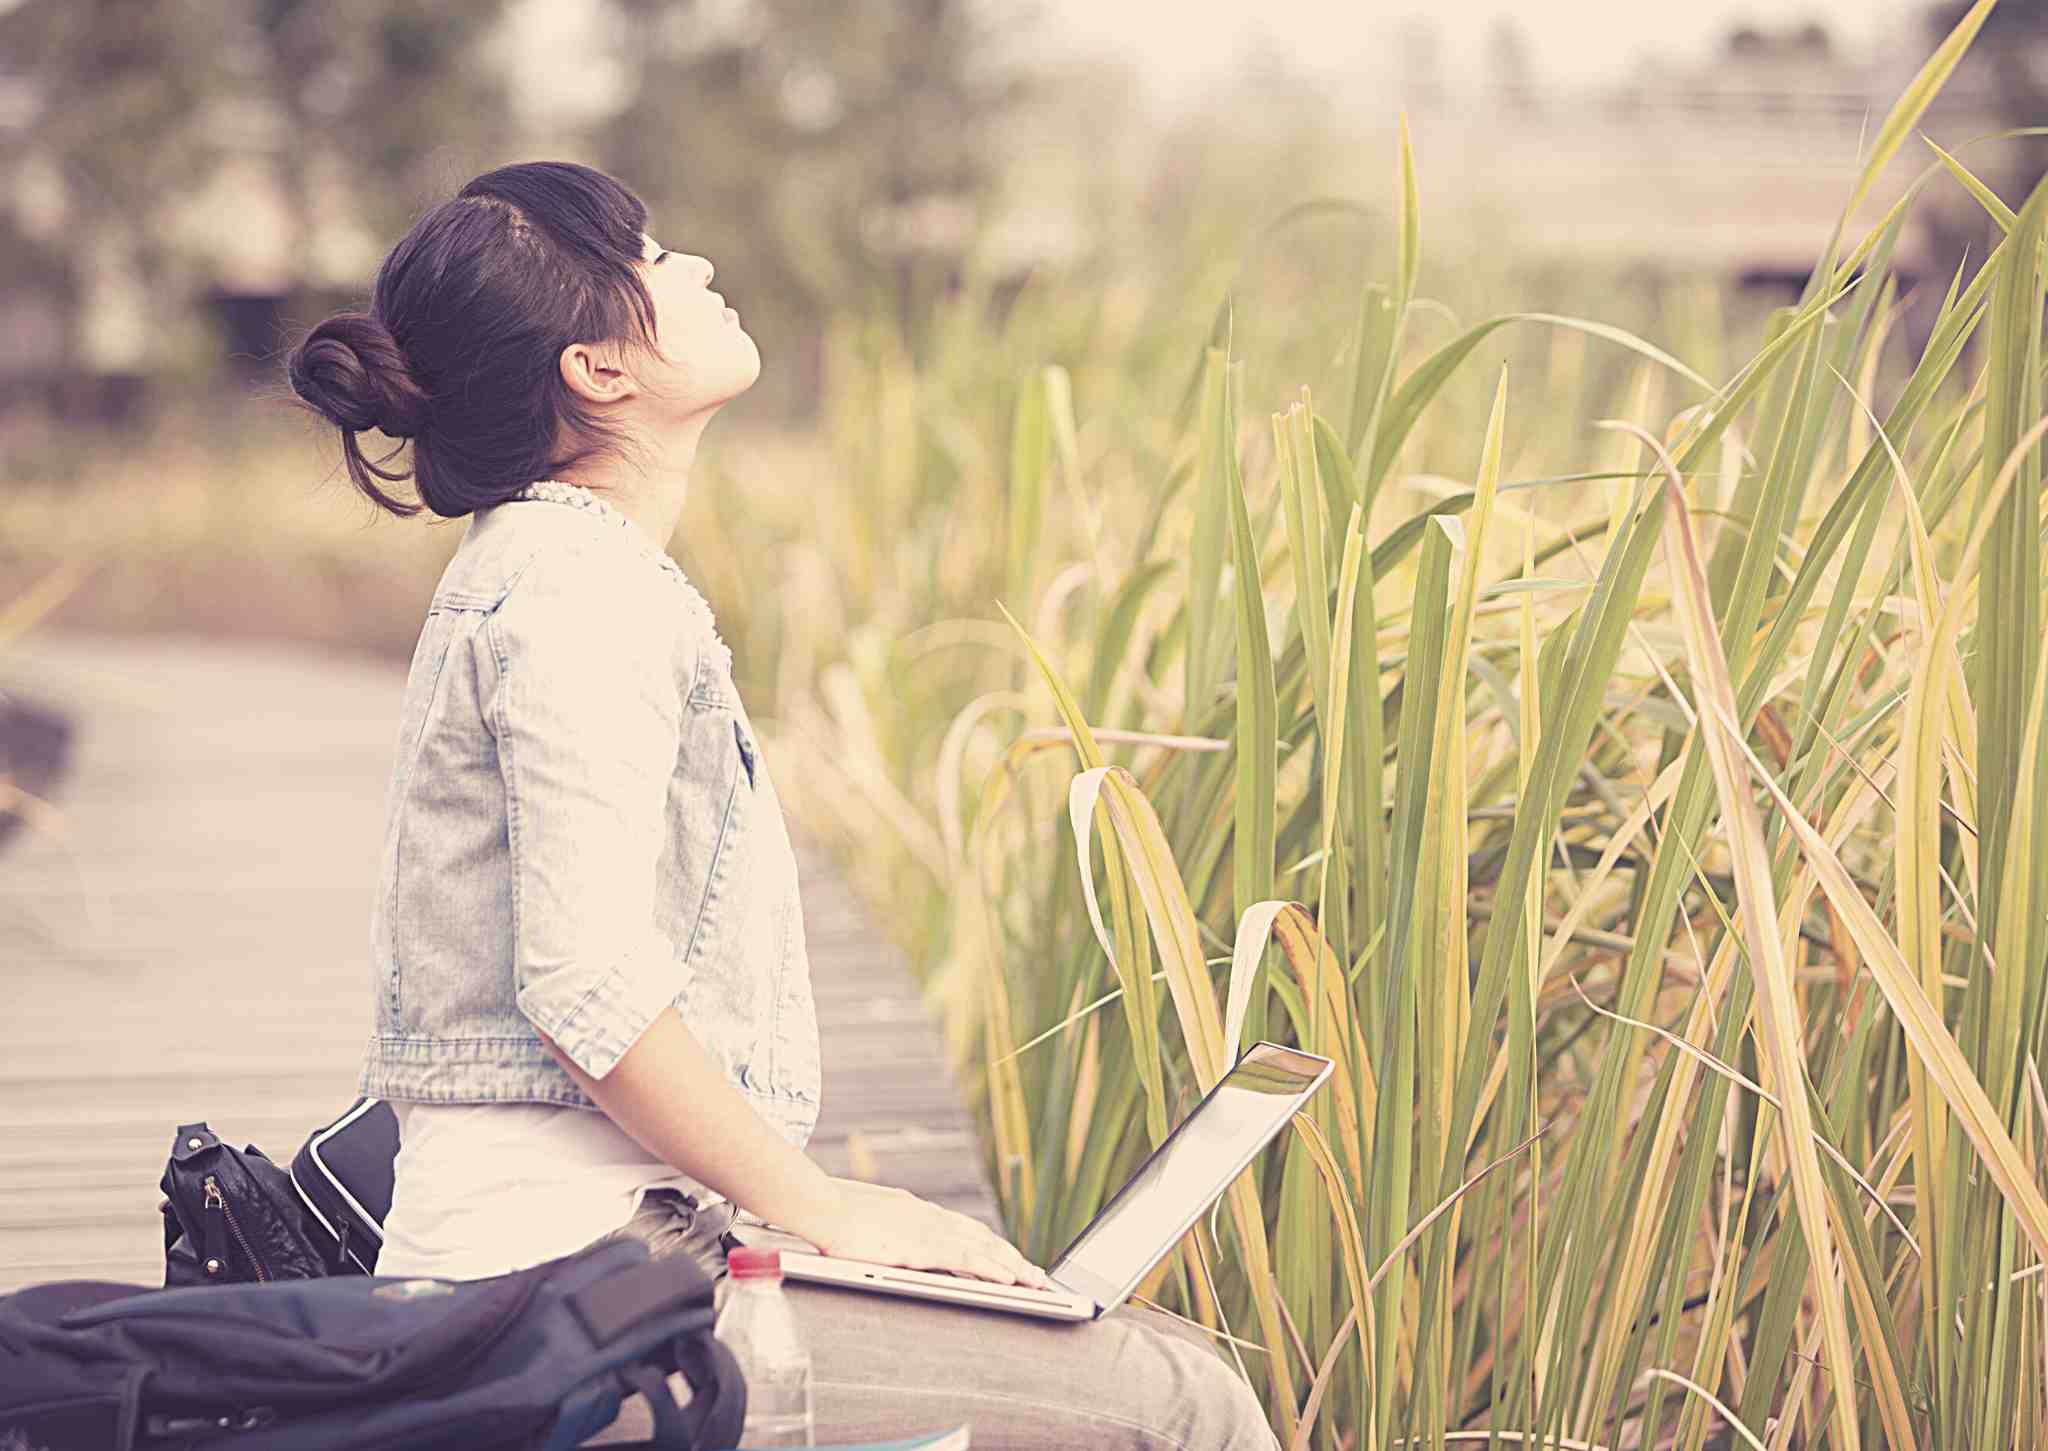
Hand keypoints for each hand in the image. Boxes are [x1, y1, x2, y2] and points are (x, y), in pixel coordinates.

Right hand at [795, 1176, 1057, 1290]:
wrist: (819, 1207)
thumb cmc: (834, 1215)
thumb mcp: (867, 1222)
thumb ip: (885, 1232)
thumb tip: (888, 1244)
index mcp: (917, 1211)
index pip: (964, 1229)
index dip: (990, 1245)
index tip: (1009, 1257)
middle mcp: (929, 1217)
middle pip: (982, 1238)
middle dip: (1012, 1257)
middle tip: (1037, 1275)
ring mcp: (927, 1229)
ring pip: (982, 1248)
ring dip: (1012, 1265)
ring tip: (1036, 1281)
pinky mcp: (920, 1246)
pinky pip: (966, 1259)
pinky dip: (991, 1268)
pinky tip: (1010, 1280)